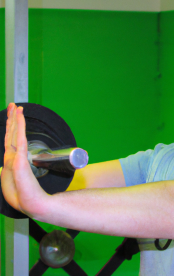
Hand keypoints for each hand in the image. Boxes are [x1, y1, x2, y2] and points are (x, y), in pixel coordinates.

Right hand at [1, 103, 48, 217]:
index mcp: (11, 159)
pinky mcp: (19, 160)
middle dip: (11, 118)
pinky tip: (20, 118)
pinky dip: (20, 127)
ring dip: (15, 119)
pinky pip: (20, 140)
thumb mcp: (17, 179)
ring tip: (15, 107)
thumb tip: (9, 164)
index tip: (14, 114)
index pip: (11, 139)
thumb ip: (12, 169)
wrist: (30, 202)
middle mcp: (11, 156)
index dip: (11, 126)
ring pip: (14, 134)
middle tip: (13, 105)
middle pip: (11, 133)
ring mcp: (14, 157)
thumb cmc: (25, 193)